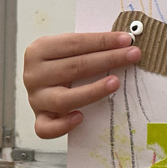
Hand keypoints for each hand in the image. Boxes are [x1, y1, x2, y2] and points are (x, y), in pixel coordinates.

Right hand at [23, 32, 141, 138]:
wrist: (40, 82)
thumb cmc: (61, 61)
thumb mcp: (69, 48)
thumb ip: (89, 46)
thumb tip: (124, 42)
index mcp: (39, 50)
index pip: (75, 43)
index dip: (103, 41)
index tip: (126, 40)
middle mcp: (33, 74)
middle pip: (74, 67)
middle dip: (108, 59)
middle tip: (132, 55)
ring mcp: (35, 98)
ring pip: (63, 99)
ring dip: (92, 91)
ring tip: (115, 82)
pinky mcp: (39, 119)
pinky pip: (46, 128)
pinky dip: (63, 125)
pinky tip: (80, 117)